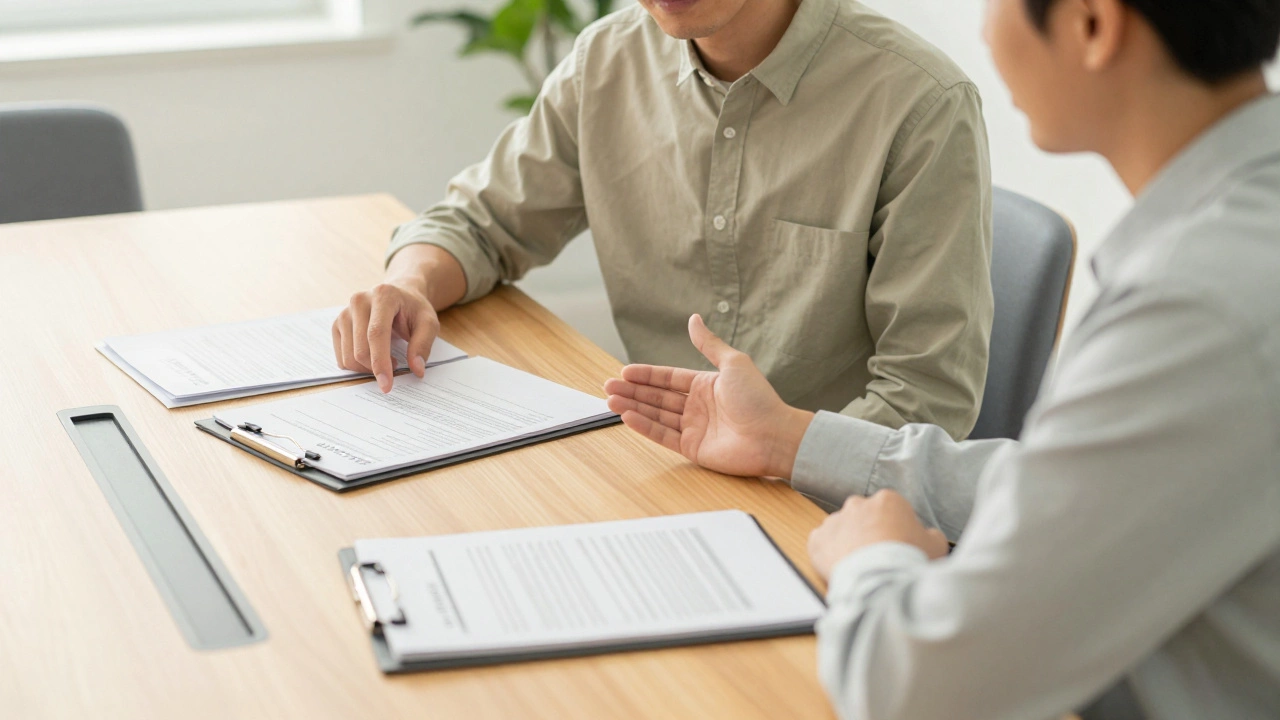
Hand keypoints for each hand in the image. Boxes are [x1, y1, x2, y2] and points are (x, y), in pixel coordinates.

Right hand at [333, 279, 438, 392]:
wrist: (399, 297)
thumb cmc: (413, 310)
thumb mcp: (428, 323)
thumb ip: (423, 345)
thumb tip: (417, 370)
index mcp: (383, 295)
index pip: (376, 334)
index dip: (381, 362)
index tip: (387, 385)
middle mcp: (359, 301)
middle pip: (360, 349)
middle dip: (376, 368)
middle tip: (397, 366)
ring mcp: (345, 312)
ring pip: (348, 356)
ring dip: (367, 368)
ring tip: (387, 358)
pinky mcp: (337, 324)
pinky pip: (341, 357)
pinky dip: (357, 365)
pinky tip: (372, 356)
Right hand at [603, 314, 813, 477]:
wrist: (773, 435)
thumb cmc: (758, 398)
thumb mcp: (733, 363)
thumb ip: (708, 343)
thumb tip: (694, 318)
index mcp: (706, 385)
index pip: (668, 378)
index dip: (646, 375)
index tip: (624, 372)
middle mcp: (698, 406)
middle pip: (658, 397)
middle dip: (633, 391)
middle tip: (607, 387)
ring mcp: (694, 428)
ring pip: (656, 415)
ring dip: (633, 407)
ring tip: (610, 401)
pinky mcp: (693, 448)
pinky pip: (663, 436)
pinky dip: (645, 427)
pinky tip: (627, 417)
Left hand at [808, 490, 948, 580]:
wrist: (879, 580)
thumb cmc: (908, 560)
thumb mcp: (936, 546)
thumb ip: (930, 534)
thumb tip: (928, 534)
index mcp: (887, 500)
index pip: (890, 508)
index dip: (895, 527)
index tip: (898, 544)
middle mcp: (857, 504)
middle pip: (863, 515)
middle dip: (869, 531)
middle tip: (877, 555)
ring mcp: (834, 521)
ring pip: (841, 529)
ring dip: (848, 542)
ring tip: (860, 565)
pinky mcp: (817, 539)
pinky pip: (822, 544)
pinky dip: (829, 554)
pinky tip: (842, 568)